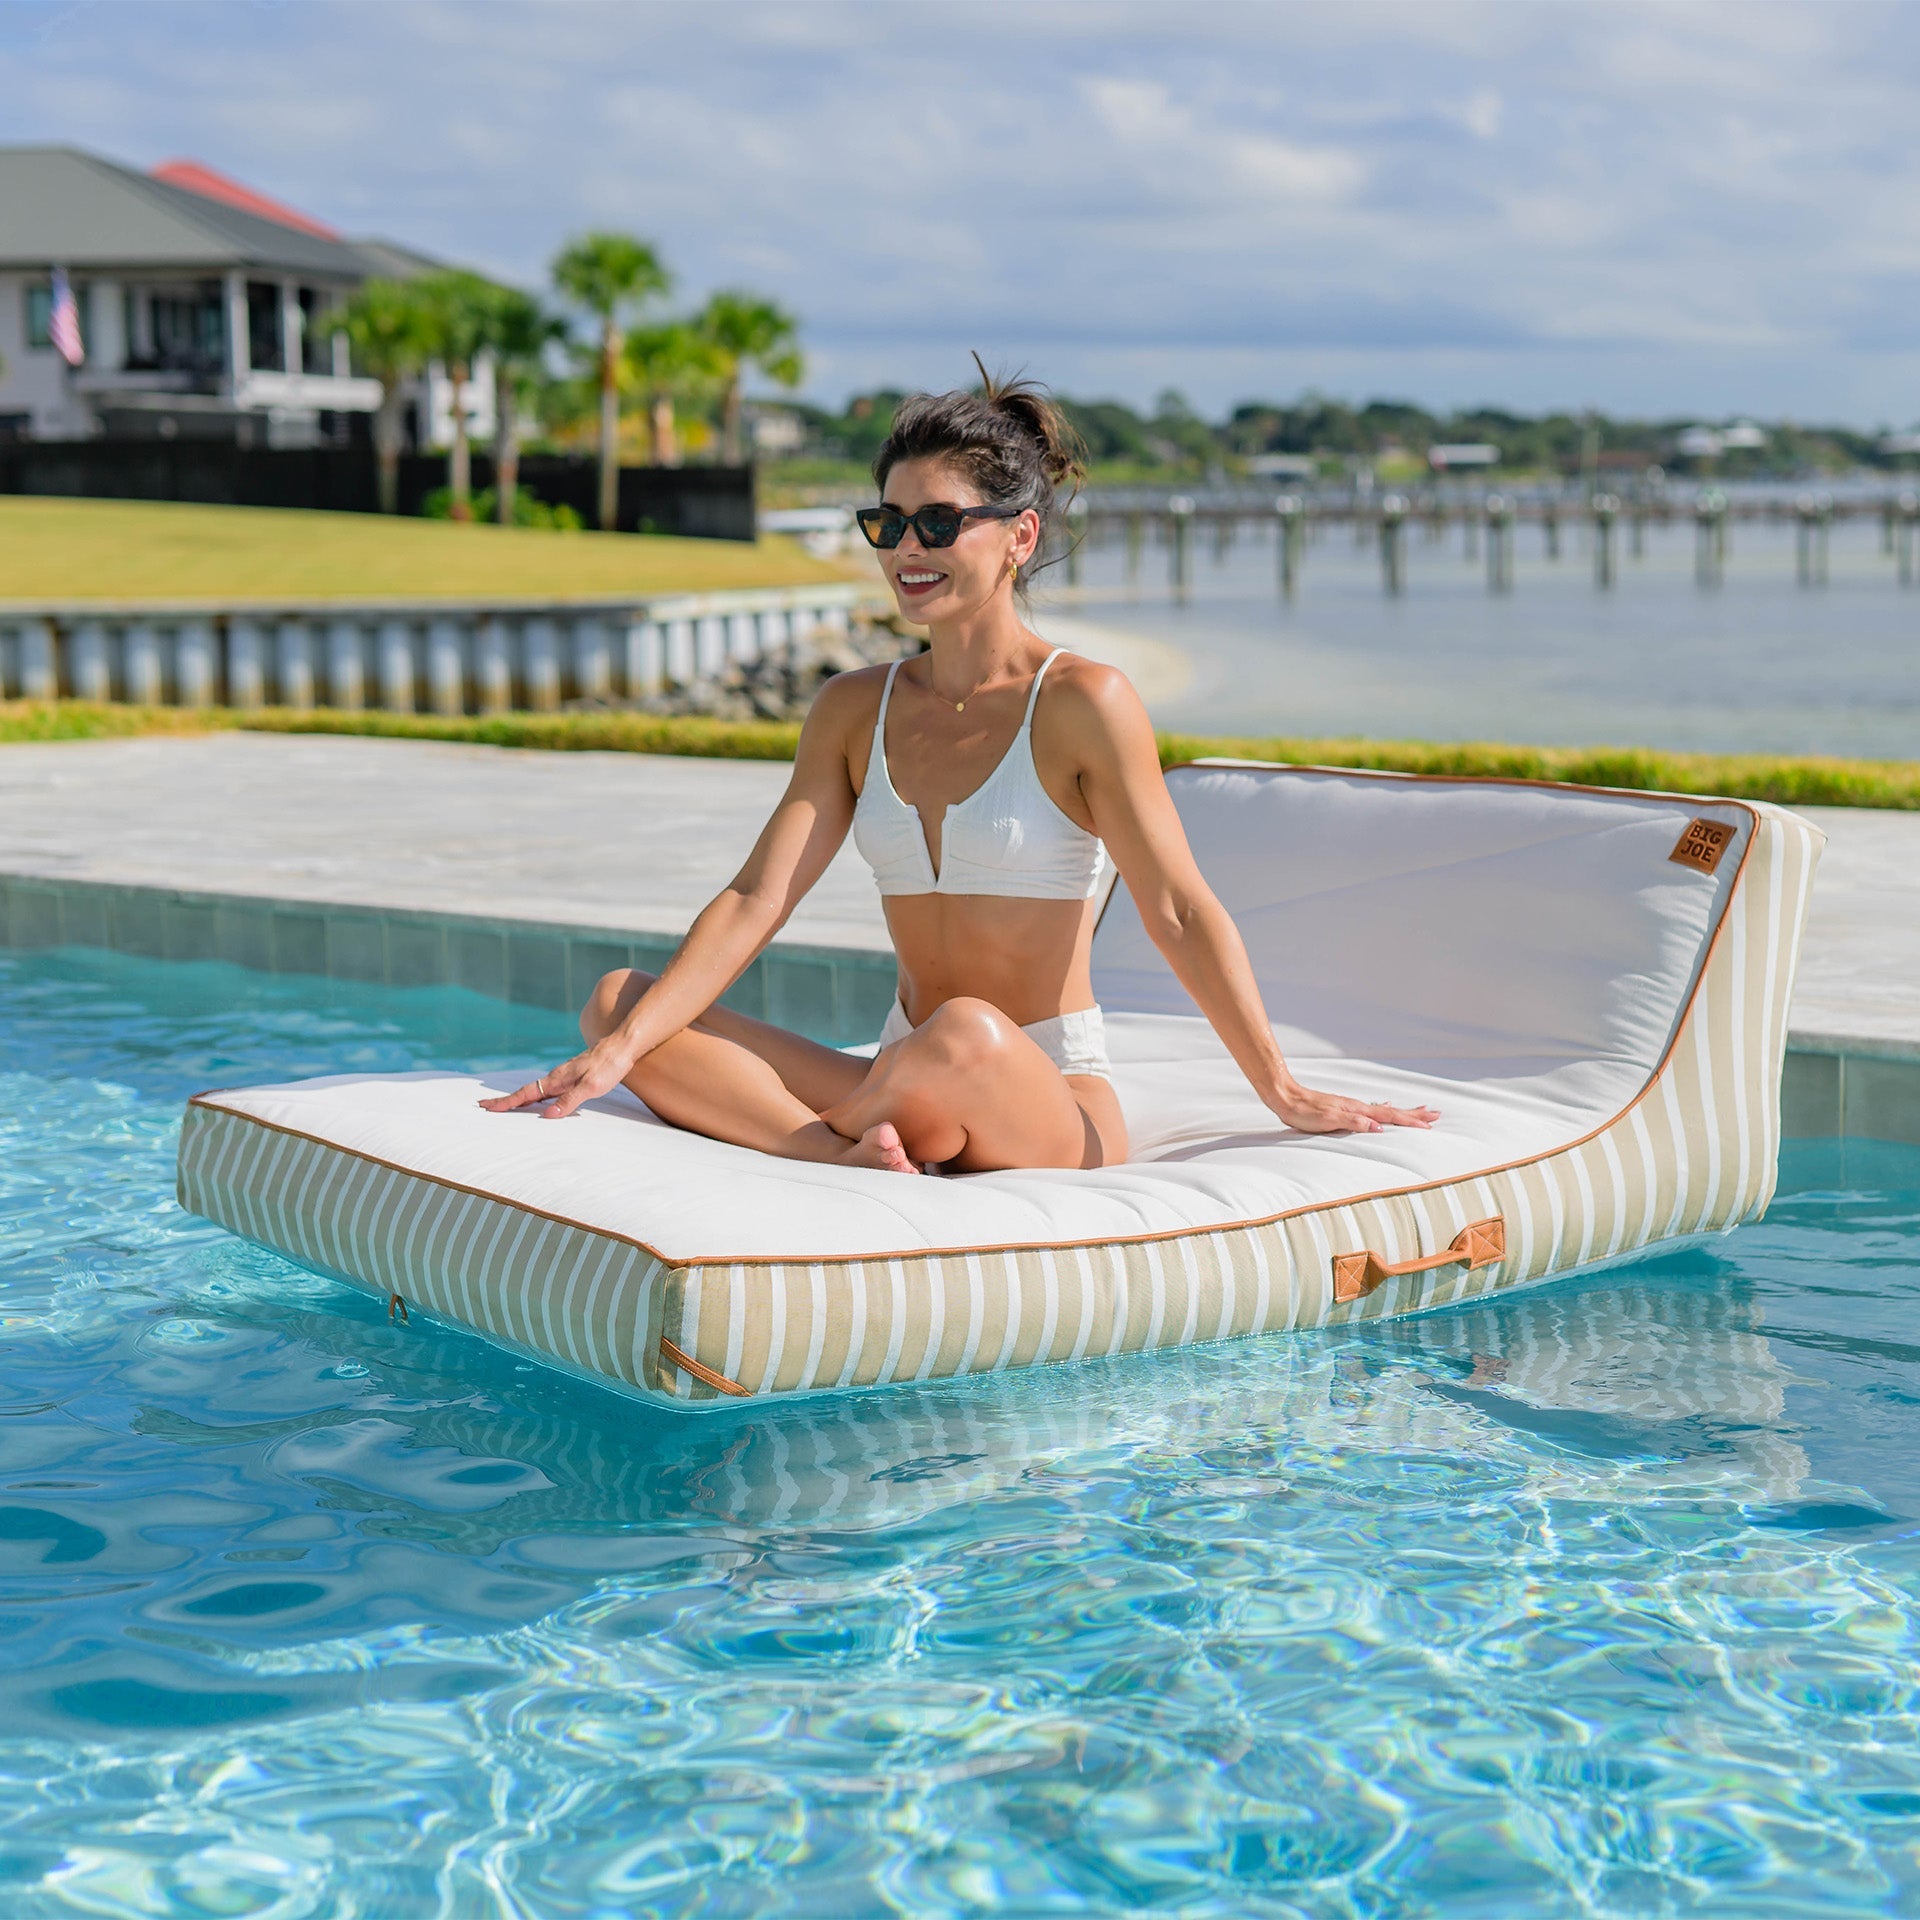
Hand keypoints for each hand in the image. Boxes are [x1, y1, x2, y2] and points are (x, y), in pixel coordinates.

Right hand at [478, 1039, 634, 1119]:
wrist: (622, 1047)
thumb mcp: (591, 1087)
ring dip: (519, 1098)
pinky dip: (536, 1095)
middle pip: (526, 1091)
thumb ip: (570, 1101)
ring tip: (506, 1106)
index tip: (488, 1108)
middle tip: (485, 1106)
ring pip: (536, 1089)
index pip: (526, 1094)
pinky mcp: (572, 1075)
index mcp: (557, 1079)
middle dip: (505, 1101)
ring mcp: (564, 1075)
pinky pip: (548, 1088)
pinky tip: (539, 1100)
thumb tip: (547, 1116)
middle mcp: (556, 1076)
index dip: (507, 1103)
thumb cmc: (609, 1067)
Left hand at [1268, 1081, 1437, 1134]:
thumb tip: (1379, 1128)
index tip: (1429, 1125)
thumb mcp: (1328, 1120)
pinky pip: (1372, 1109)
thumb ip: (1354, 1122)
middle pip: (1392, 1110)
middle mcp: (1358, 1106)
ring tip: (1419, 1111)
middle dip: (1414, 1114)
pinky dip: (1384, 1110)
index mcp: (1357, 1110)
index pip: (1389, 1116)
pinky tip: (1383, 1109)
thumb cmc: (1304, 1112)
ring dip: (1403, 1111)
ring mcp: (1352, 1106)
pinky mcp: (1344, 1108)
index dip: (1409, 1121)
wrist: (1286, 1097)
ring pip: (1384, 1109)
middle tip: (1436, 1114)